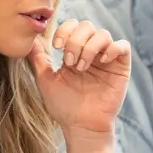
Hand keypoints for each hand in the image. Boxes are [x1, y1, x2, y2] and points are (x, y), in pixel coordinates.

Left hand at [27, 19, 131, 136]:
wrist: (80, 126)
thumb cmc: (64, 106)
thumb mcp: (46, 80)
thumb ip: (39, 59)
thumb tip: (30, 40)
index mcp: (74, 52)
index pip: (72, 26)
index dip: (65, 30)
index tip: (56, 46)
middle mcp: (91, 52)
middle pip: (87, 26)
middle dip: (75, 41)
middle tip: (69, 62)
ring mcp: (107, 59)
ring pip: (103, 34)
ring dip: (89, 47)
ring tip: (82, 67)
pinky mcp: (121, 68)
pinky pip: (123, 46)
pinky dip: (112, 48)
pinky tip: (101, 62)